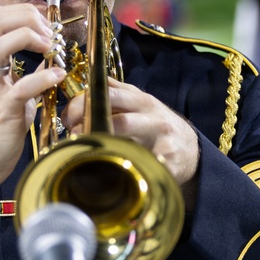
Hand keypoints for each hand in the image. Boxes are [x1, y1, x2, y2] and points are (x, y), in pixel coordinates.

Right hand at [0, 4, 66, 246]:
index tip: (48, 24)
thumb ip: (29, 73)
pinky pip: (20, 88)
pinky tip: (58, 76)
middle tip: (51, 34)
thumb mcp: (16, 94)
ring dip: (29, 38)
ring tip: (52, 47)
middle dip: (27, 18)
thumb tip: (50, 57)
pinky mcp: (3, 112)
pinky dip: (42, 78)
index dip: (24, 12)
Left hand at [60, 78, 199, 209]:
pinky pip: (145, 163)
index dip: (82, 103)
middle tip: (73, 135)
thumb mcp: (140, 105)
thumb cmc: (157, 127)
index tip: (68, 119)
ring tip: (86, 152)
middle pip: (116, 114)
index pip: (107, 92)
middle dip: (89, 123)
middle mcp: (151, 114)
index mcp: (140, 100)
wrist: (191, 149)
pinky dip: (127, 168)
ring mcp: (161, 136)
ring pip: (129, 137)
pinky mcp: (169, 159)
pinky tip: (112, 174)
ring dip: (102, 144)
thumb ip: (117, 94)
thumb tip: (86, 85)